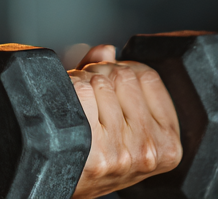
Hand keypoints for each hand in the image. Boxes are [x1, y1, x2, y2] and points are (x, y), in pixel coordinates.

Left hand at [68, 44, 181, 197]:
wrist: (63, 182)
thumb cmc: (93, 148)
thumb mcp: (118, 120)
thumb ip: (113, 79)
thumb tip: (106, 49)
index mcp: (168, 144)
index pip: (147, 75)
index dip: (120, 68)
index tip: (109, 81)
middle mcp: (149, 150)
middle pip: (120, 73)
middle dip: (97, 73)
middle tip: (87, 93)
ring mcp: (122, 153)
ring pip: (97, 80)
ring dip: (79, 82)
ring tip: (76, 105)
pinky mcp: (93, 153)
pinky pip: (79, 90)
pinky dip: (66, 88)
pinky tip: (65, 109)